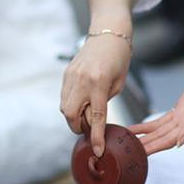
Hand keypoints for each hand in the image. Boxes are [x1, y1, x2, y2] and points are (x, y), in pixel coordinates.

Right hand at [60, 32, 131, 156]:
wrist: (108, 33)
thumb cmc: (119, 58)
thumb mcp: (118, 83)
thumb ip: (104, 102)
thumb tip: (92, 119)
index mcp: (99, 83)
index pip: (96, 117)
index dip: (96, 137)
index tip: (97, 151)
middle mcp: (81, 80)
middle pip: (71, 115)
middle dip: (78, 127)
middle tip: (89, 129)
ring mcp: (71, 76)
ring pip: (64, 107)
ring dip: (74, 116)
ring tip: (86, 113)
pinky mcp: (66, 73)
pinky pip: (64, 96)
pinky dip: (72, 104)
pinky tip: (82, 101)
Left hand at [129, 57, 183, 154]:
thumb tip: (180, 143)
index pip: (166, 142)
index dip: (150, 149)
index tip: (135, 156)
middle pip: (158, 139)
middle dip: (141, 146)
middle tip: (121, 151)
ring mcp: (183, 116)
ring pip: (157, 131)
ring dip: (141, 137)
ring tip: (124, 141)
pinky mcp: (181, 106)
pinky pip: (161, 119)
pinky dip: (148, 125)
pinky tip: (137, 129)